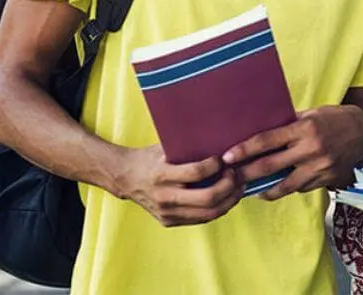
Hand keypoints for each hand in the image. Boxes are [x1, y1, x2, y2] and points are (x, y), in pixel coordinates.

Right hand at [110, 144, 243, 226]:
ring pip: (209, 213)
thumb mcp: (165, 147)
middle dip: (229, 186)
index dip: (216, 166)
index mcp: (161, 175)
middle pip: (208, 198)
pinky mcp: (169, 221)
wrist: (125, 178)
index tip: (222, 159)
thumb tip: (220, 140)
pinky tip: (226, 197)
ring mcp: (167, 213)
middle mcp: (164, 197)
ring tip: (237, 187)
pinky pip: (201, 219)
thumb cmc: (150, 158)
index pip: (197, 173)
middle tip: (236, 174)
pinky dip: (218, 208)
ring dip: (229, 200)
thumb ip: (189, 147)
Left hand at [222, 105, 362, 200]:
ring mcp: (319, 168)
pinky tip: (277, 187)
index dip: (244, 150)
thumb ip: (287, 125)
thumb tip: (258, 132)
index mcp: (304, 129)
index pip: (267, 141)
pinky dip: (287, 188)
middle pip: (269, 166)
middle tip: (228, 178)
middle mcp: (311, 149)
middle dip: (245, 174)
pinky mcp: (326, 180)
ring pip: (283, 185)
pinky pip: (300, 188)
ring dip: (263, 190)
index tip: (226, 158)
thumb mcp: (310, 115)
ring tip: (249, 190)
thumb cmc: (332, 119)